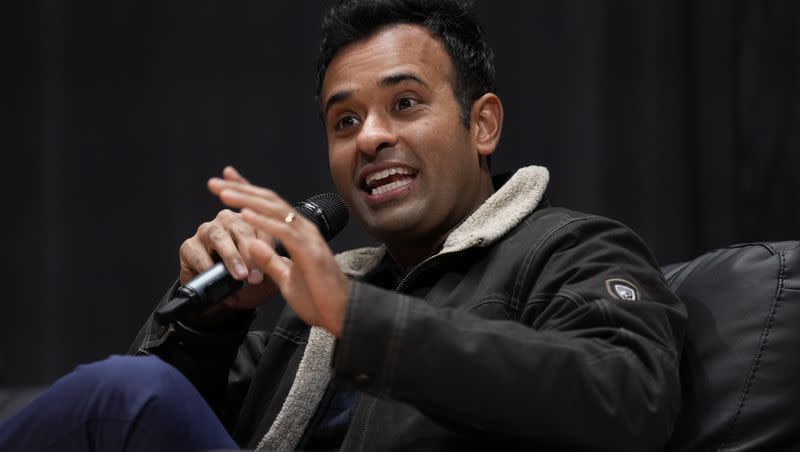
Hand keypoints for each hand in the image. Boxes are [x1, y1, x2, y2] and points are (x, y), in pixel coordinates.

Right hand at [178, 166, 278, 310]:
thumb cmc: (247, 283)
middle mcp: (228, 221)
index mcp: (251, 223)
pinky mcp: (189, 245)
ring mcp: (207, 231)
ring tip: (239, 275)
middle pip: (240, 228)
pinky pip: (197, 252)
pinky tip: (213, 274)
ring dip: (230, 256)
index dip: (268, 244)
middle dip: (250, 252)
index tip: (274, 262)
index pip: (262, 225)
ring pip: (218, 236)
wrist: (220, 300)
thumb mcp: (267, 277)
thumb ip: (273, 267)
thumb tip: (280, 262)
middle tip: (256, 274)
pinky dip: (205, 264)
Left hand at [209, 179, 350, 336]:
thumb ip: (270, 262)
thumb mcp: (286, 278)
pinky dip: (263, 222)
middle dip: (241, 189)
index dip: (247, 192)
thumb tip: (252, 245)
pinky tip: (244, 214)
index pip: (269, 206)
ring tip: (222, 193)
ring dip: (247, 200)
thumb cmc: (319, 298)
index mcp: (298, 234)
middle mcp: (304, 229)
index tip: (225, 182)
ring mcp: (308, 238)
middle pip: (269, 201)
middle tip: (214, 182)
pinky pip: (283, 232)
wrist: (343, 314)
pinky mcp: (310, 252)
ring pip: (275, 210)